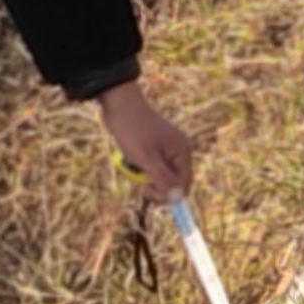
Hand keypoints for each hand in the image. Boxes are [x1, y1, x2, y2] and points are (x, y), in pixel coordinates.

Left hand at [94, 80, 194, 199]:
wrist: (119, 104)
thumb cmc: (132, 130)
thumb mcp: (146, 158)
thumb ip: (163, 179)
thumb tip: (178, 199)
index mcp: (182, 151)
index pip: (184, 184)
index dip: (168, 194)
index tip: (146, 190)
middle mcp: (178, 150)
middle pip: (173, 181)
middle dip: (155, 183)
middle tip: (139, 179)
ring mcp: (167, 148)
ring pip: (160, 175)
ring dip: (145, 174)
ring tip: (132, 162)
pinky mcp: (156, 147)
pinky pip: (153, 165)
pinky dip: (141, 166)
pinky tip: (132, 156)